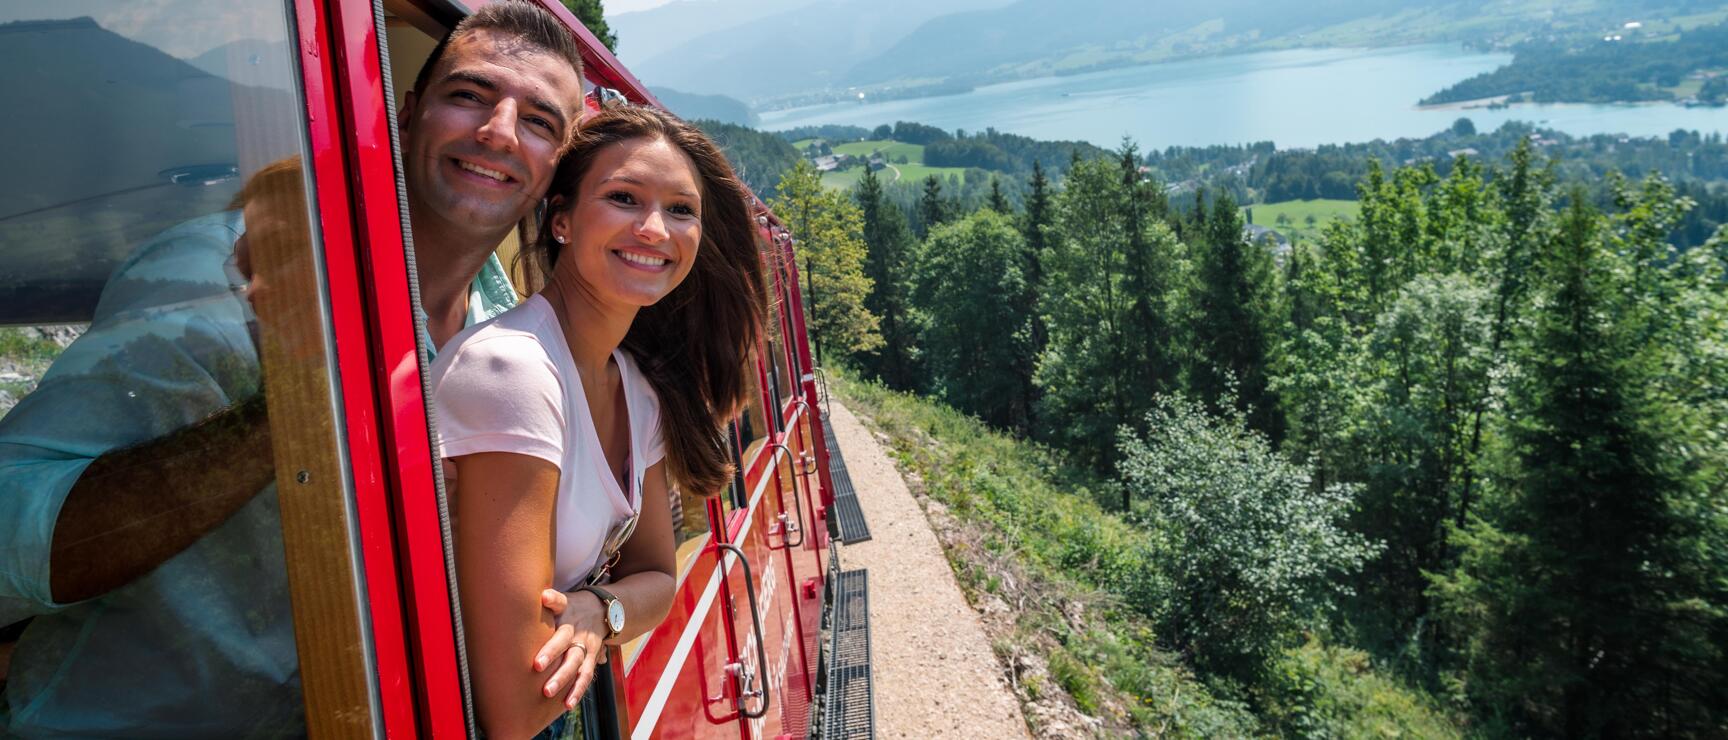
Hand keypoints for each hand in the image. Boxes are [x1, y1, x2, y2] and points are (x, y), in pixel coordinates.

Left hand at [534, 588, 607, 707]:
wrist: (604, 612)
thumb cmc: (572, 608)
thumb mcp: (564, 600)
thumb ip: (552, 599)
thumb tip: (541, 595)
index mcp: (568, 613)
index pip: (560, 605)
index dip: (552, 602)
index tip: (542, 601)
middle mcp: (578, 631)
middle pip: (566, 642)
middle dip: (552, 654)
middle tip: (536, 666)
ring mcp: (586, 647)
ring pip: (576, 664)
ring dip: (564, 679)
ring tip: (548, 693)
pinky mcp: (592, 659)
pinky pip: (585, 676)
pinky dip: (577, 691)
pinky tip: (567, 704)